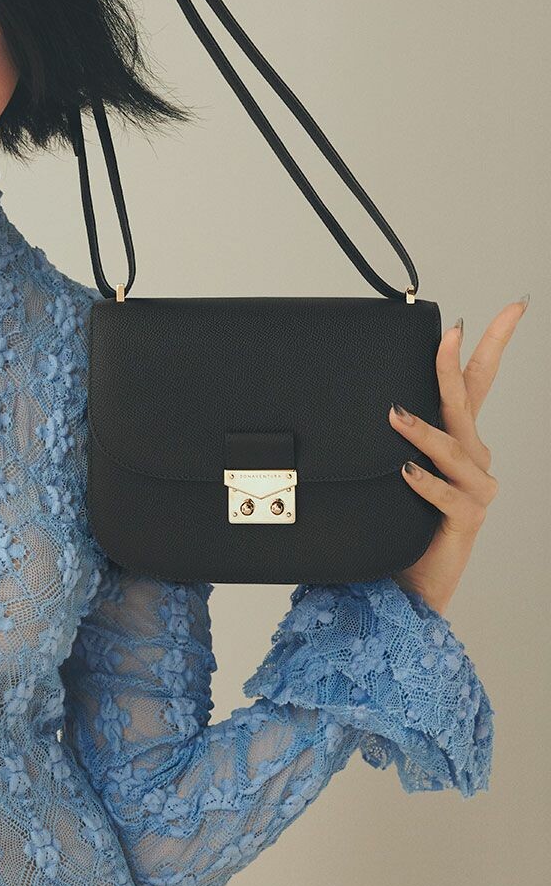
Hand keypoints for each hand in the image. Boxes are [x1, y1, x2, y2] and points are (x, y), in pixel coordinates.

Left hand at [388, 298, 528, 616]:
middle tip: (451, 334)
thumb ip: (395, 434)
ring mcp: (474, 489)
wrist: (410, 579)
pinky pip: (446, 495)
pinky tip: (406, 472)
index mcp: (461, 438)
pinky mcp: (464, 519)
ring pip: (454, 450)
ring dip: (424, 431)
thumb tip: (372, 396)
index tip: (513, 307)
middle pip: (469, 402)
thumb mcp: (395, 466)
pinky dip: (425, 482)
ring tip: (395, 415)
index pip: (480, 380)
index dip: (495, 342)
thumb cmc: (402, 518)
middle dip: (462, 364)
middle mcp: (475, 458)